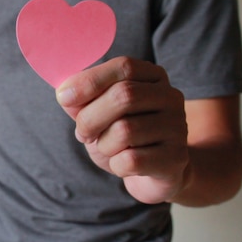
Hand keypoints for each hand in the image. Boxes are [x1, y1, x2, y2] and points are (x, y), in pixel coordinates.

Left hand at [56, 57, 189, 203]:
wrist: (151, 174)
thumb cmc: (121, 138)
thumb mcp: (98, 114)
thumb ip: (82, 101)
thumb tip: (65, 94)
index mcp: (152, 77)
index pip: (124, 66)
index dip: (90, 81)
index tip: (63, 98)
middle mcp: (171, 97)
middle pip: (124, 96)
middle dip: (90, 118)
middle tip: (82, 133)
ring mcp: (178, 127)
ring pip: (125, 130)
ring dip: (103, 145)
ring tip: (107, 149)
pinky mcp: (176, 158)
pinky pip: (131, 160)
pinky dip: (115, 165)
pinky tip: (122, 165)